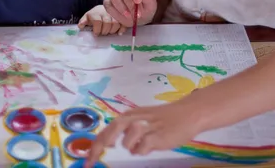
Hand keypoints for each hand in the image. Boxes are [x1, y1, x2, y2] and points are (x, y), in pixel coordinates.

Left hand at [78, 5, 126, 35]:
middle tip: (103, 33)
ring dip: (112, 31)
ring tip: (109, 33)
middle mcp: (106, 12)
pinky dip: (122, 29)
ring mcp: (115, 14)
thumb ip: (83, 21)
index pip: (98, 21)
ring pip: (116, 23)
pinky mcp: (121, 16)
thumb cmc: (95, 15)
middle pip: (107, 23)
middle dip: (105, 31)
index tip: (96, 34)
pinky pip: (124, 23)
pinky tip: (119, 33)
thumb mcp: (87, 17)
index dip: (97, 29)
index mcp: (97, 13)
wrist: (105, 7)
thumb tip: (80, 26)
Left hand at [84, 99, 202, 165]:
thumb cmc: (164, 118)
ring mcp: (146, 127)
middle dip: (99, 147)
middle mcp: (135, 118)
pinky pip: (142, 148)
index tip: (87, 161)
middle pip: (111, 130)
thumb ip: (127, 131)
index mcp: (129, 115)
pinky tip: (150, 146)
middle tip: (91, 161)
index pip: (107, 129)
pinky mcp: (157, 136)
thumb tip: (116, 145)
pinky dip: (142, 150)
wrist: (188, 113)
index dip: (94, 145)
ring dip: (129, 146)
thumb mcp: (142, 120)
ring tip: (141, 144)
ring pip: (127, 140)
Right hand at [103, 0, 156, 26]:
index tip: (138, 0)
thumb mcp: (151, 4)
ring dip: (120, 5)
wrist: (139, 17)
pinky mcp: (107, 0)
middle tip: (137, 13)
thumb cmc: (146, 7)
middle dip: (129, 1)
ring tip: (129, 15)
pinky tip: (124, 16)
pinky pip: (107, 3)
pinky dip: (115, 11)